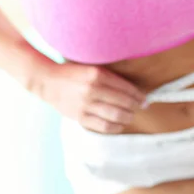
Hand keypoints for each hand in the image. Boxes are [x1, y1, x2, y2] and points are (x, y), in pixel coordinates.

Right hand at [33, 60, 147, 133]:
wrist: (48, 81)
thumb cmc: (72, 71)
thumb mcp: (91, 66)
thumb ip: (108, 75)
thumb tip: (130, 86)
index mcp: (97, 74)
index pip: (124, 87)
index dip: (138, 95)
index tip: (145, 99)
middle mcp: (92, 90)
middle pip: (122, 102)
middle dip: (136, 106)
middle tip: (143, 107)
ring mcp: (86, 105)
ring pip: (115, 115)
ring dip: (127, 117)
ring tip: (132, 116)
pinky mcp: (80, 117)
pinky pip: (102, 126)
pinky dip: (115, 127)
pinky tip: (120, 124)